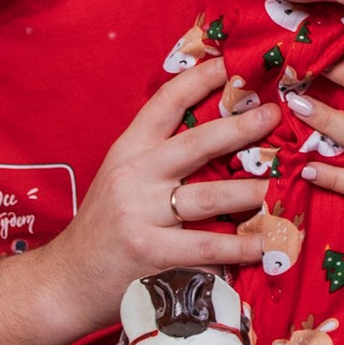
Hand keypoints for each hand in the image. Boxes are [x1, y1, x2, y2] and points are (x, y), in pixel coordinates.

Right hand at [52, 67, 279, 326]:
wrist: (65, 281)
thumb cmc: (102, 229)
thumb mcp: (120, 180)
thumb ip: (157, 157)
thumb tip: (215, 133)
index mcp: (128, 152)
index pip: (165, 103)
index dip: (199, 79)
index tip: (231, 62)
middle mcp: (134, 178)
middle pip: (196, 144)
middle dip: (240, 127)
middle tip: (274, 115)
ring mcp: (141, 216)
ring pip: (208, 197)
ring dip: (249, 193)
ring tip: (277, 187)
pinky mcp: (151, 254)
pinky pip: (205, 247)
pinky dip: (238, 248)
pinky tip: (262, 244)